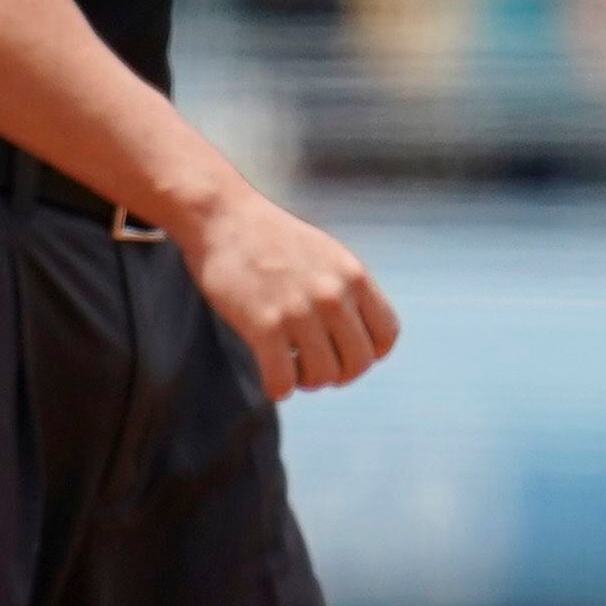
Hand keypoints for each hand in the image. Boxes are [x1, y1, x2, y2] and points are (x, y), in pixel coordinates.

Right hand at [172, 181, 399, 399]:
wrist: (220, 216)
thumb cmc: (269, 237)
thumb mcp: (325, 254)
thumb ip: (345, 290)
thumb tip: (356, 334)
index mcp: (352, 276)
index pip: (386, 335)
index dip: (370, 353)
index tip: (345, 352)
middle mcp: (332, 295)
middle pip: (357, 363)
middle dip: (338, 373)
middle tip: (314, 367)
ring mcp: (298, 311)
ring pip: (322, 376)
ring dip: (307, 381)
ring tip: (290, 369)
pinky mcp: (263, 325)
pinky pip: (283, 380)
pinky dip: (279, 389)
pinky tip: (271, 381)